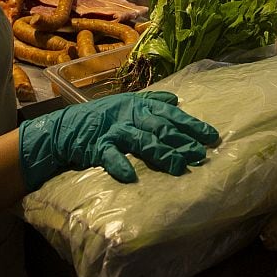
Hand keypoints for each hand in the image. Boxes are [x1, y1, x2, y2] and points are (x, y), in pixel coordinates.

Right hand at [18, 92, 218, 189]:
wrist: (66, 128)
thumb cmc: (101, 117)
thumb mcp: (126, 104)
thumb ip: (152, 102)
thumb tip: (175, 100)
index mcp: (138, 106)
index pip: (170, 114)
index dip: (191, 124)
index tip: (210, 137)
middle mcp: (129, 116)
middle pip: (160, 127)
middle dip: (181, 141)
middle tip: (199, 154)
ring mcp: (114, 131)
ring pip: (141, 140)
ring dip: (161, 153)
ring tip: (177, 166)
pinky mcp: (98, 147)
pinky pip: (110, 156)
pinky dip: (120, 165)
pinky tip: (131, 176)